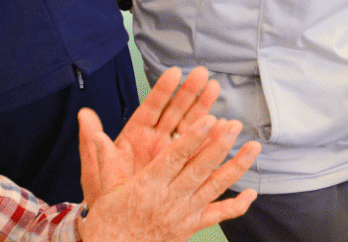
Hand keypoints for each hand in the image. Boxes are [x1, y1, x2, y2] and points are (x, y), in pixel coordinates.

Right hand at [76, 110, 259, 241]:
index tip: (209, 120)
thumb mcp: (103, 190)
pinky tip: (252, 194)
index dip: (194, 138)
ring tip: (254, 147)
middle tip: (235, 126)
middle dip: (219, 146)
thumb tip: (93, 129)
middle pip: (199, 169)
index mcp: (147, 185)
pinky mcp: (190, 227)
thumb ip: (104, 158)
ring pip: (214, 187)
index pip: (175, 157)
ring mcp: (183, 214)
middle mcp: (169, 199)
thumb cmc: (107, 223)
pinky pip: (217, 215)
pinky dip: (236, 206)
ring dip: (236, 167)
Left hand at [78, 66, 220, 202]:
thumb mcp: (94, 169)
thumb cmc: (103, 194)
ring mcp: (170, 154)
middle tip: (202, 75)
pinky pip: (199, 151)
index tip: (174, 72)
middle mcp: (155, 142)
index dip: (163, 90)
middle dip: (189, 92)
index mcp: (135, 137)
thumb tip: (84, 115)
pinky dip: (211, 139)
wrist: (115, 220)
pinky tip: (223, 126)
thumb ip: (91, 142)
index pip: (151, 108)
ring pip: (190, 127)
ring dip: (203, 108)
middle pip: (175, 112)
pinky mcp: (182, 168)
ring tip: (215, 90)